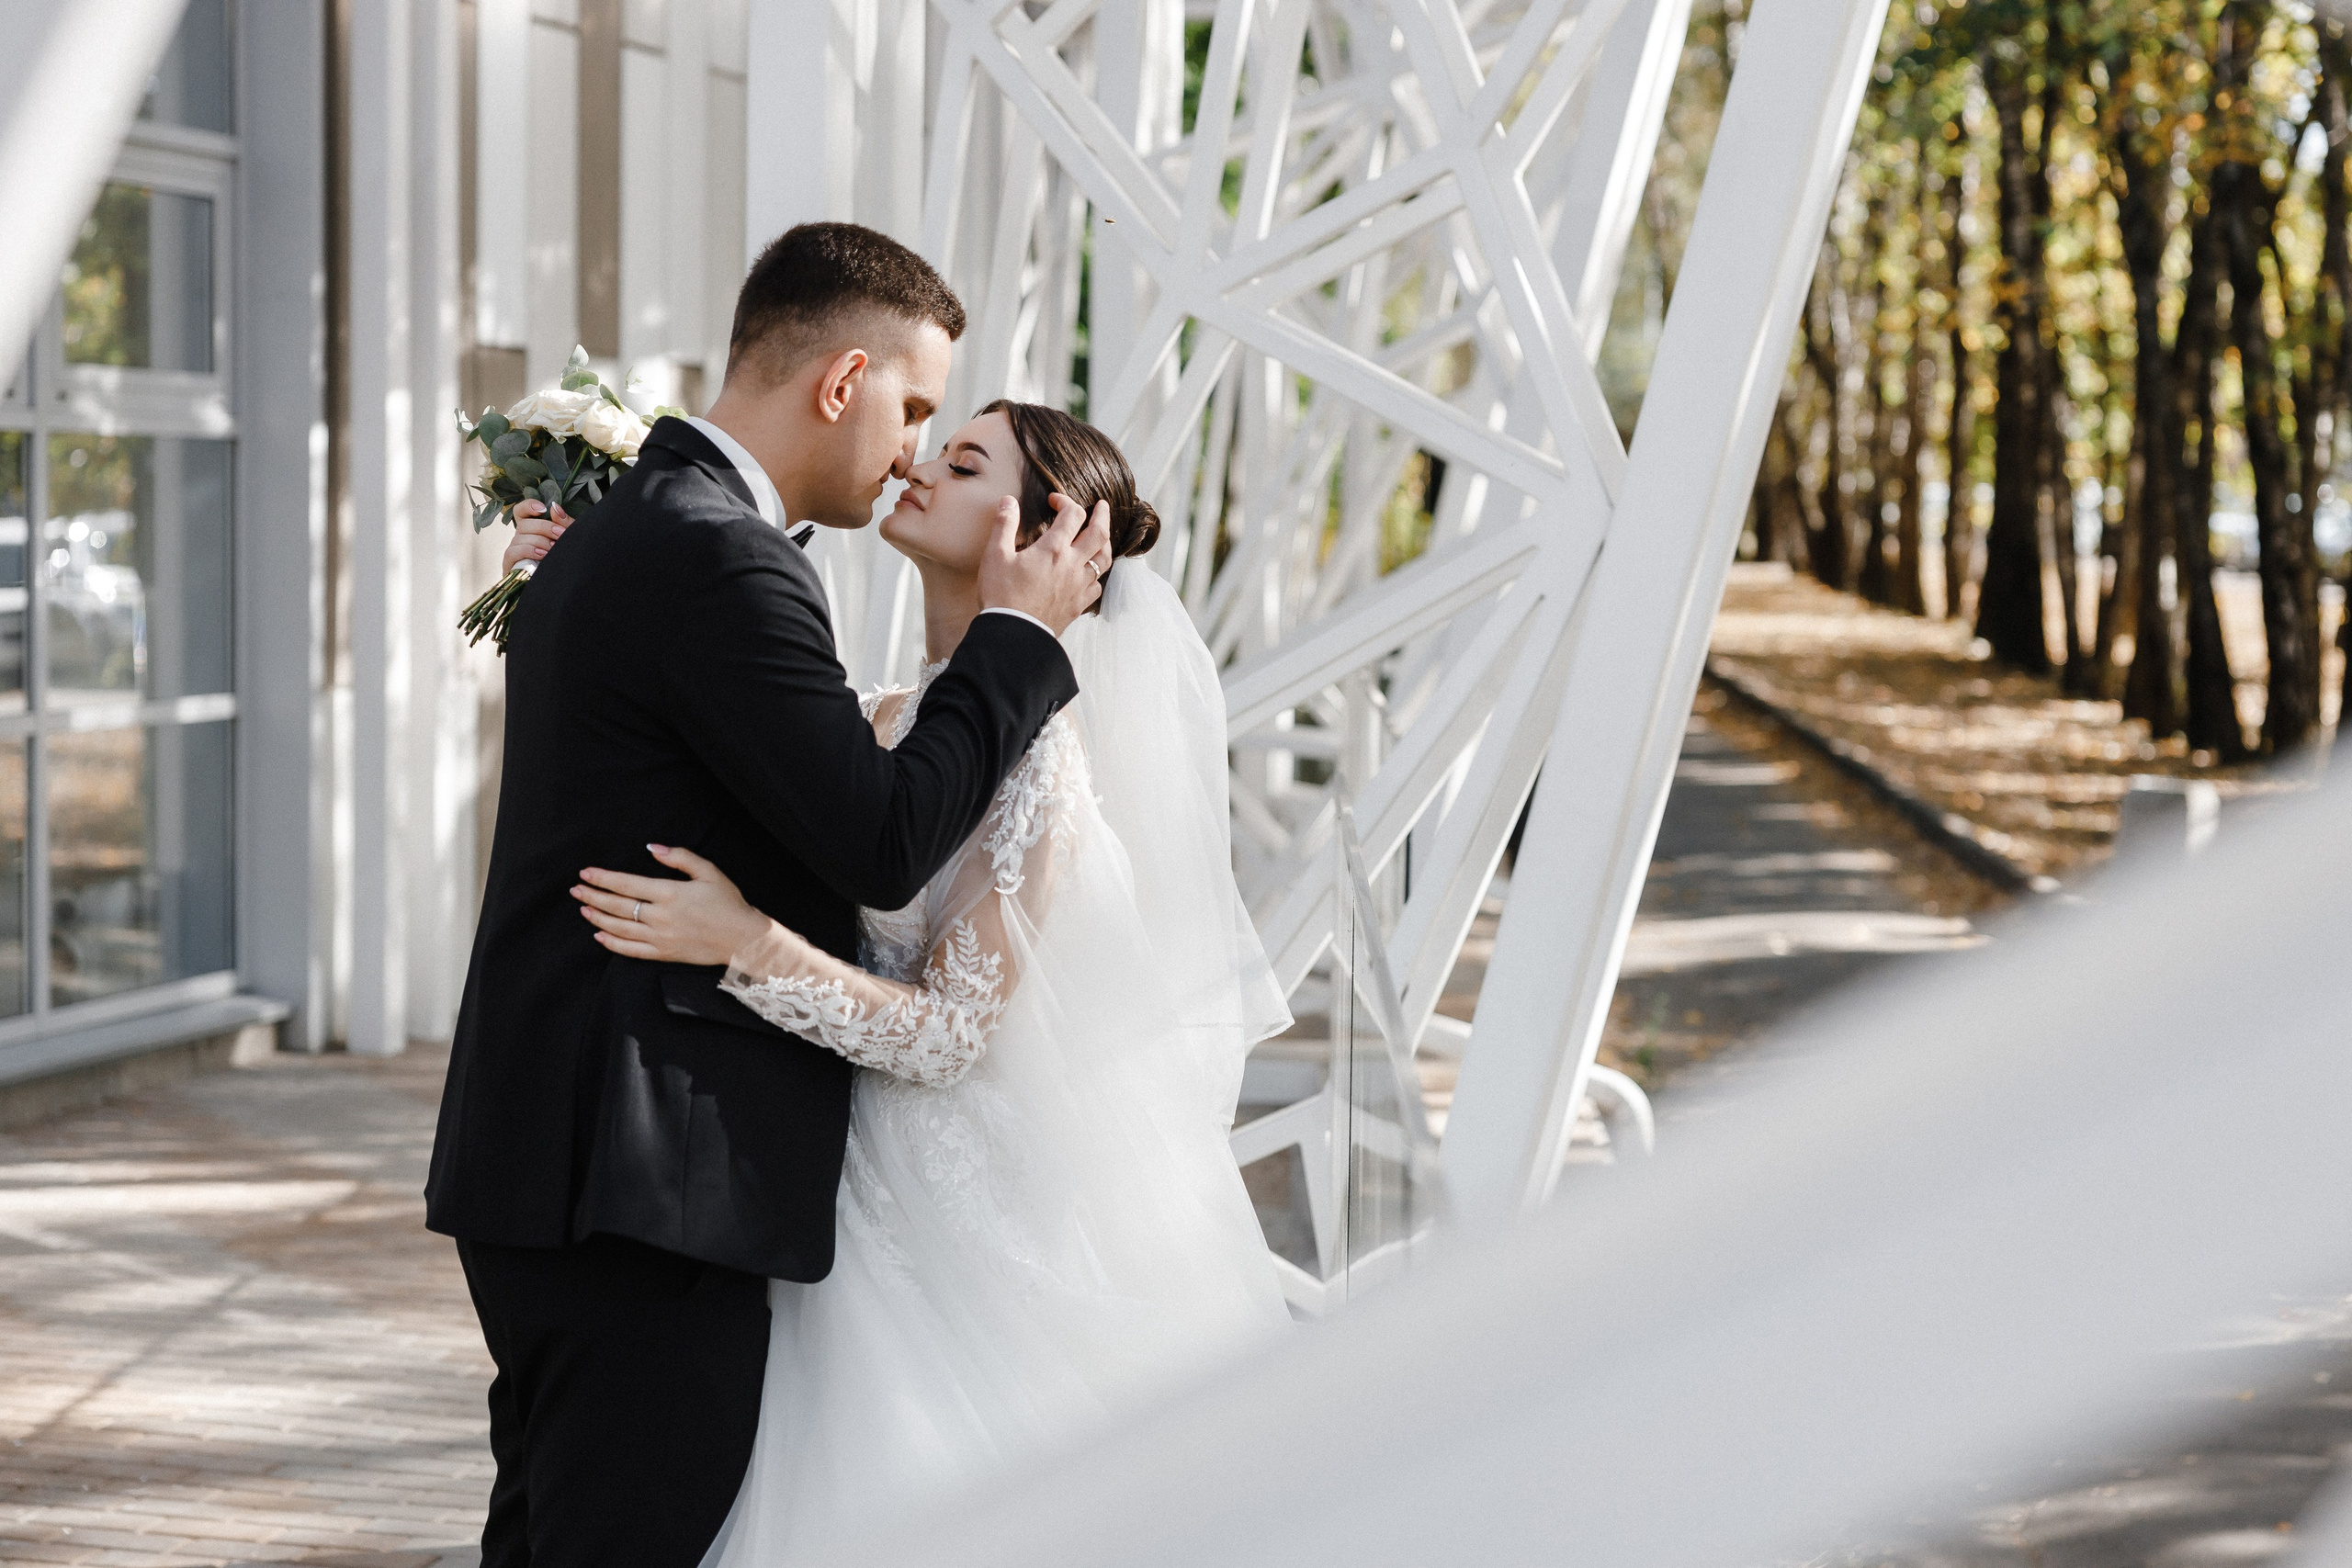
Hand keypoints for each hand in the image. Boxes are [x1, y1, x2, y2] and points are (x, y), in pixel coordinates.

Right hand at [504, 499, 570, 573]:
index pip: (521, 511)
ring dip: (540, 542)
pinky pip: (513, 552)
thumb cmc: (566, 560)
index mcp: (532, 529)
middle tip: (561, 535)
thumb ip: (564, 523)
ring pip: (520, 538)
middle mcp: (521, 538)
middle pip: (524, 524)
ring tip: (554, 549)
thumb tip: (554, 507)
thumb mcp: (569, 539)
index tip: (543, 509)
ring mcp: (514, 552)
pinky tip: (543, 556)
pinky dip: (528, 551)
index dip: (528, 506)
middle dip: (544, 527)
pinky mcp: (510, 566)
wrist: (563, 587)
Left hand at [573, 844, 776, 967]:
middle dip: (593, 896)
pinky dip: (612, 943)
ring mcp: (661, 938)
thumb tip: (652, 847)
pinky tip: (600, 935)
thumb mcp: (709, 871)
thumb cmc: (728, 903)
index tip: (586, 873)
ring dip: (598, 918)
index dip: (603, 878)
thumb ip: (679, 857)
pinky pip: (631, 950)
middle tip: (576, 889)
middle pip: (617, 906)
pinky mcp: (664, 953)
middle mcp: (661, 917)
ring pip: (620, 928)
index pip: (626, 884)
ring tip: (583, 908)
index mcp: (670, 893)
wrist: (743, 938)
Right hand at [976, 492, 1113, 635]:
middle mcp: (1072, 565)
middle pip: (1099, 534)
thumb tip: (1009, 501)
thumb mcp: (995, 555)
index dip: (1065, 501)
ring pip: (1104, 560)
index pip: (1072, 514)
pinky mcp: (1078, 606)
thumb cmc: (1002, 595)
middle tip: (1101, 506)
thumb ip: (1004, 525)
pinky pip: (1097, 586)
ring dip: (1104, 544)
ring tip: (1101, 536)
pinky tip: (1090, 574)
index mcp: (1053, 549)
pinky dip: (1096, 575)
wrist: (1013, 634)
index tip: (1054, 500)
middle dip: (1102, 515)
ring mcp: (1078, 587)